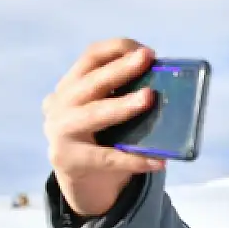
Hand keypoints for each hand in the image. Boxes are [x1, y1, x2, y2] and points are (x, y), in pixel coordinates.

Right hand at [43, 38, 166, 215]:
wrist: (80, 179)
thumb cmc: (101, 135)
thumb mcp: (102, 108)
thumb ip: (122, 94)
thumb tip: (166, 82)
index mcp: (71, 84)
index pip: (91, 56)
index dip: (117, 49)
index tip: (145, 51)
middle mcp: (62, 103)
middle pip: (93, 81)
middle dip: (121, 68)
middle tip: (147, 58)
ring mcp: (62, 132)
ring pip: (95, 114)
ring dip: (123, 105)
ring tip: (149, 98)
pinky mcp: (70, 160)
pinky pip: (107, 158)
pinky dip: (134, 160)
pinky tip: (157, 161)